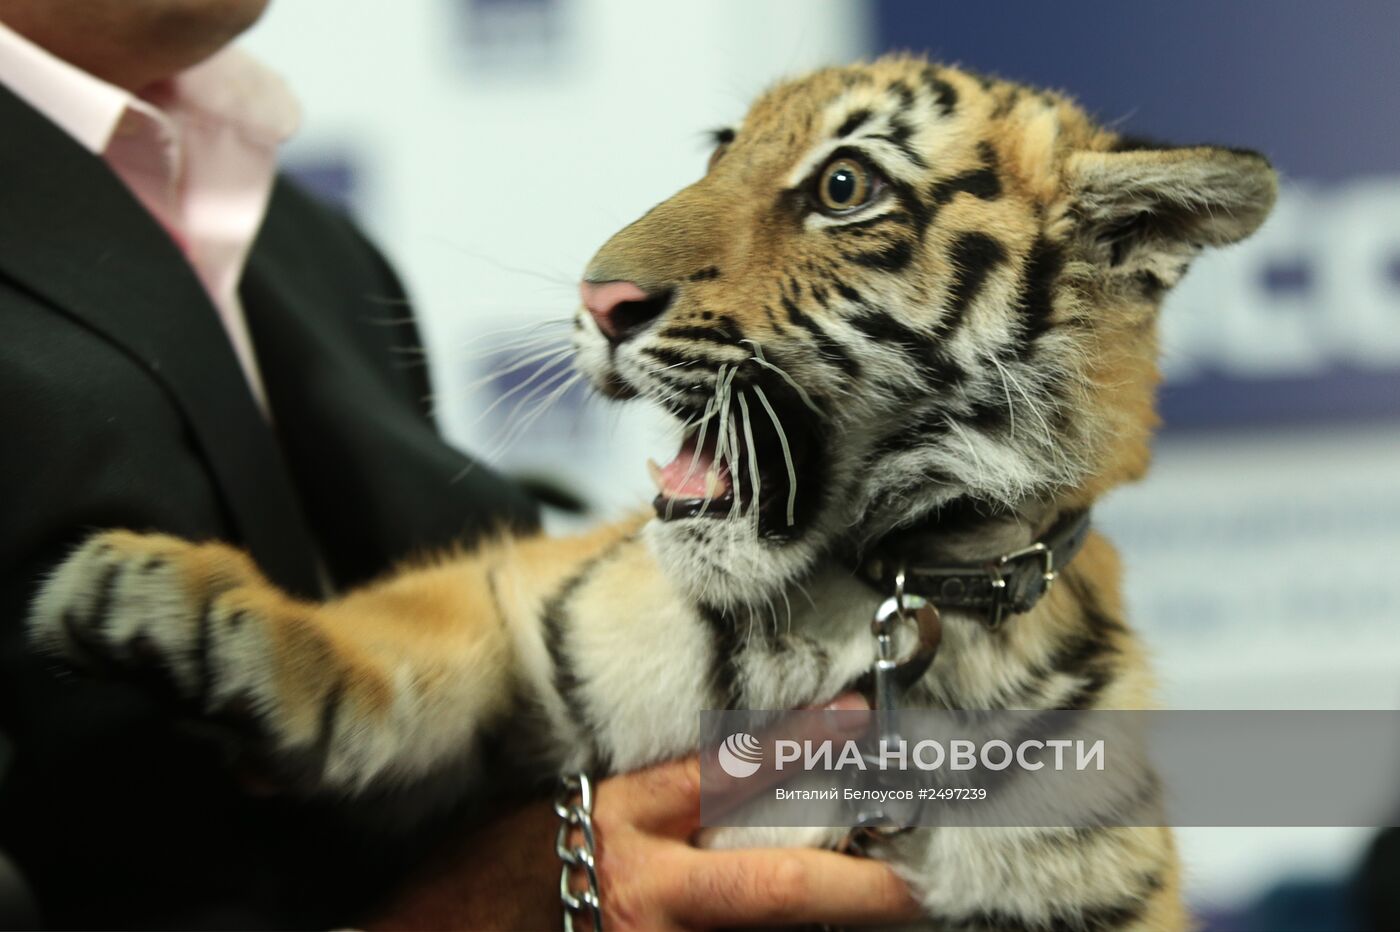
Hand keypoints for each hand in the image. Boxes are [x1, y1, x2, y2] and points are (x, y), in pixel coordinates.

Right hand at [368, 704, 917, 929]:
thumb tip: (742, 752)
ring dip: (820, 921)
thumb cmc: (493, 864)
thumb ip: (654, 784)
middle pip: (767, 889)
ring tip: (891, 904)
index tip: (860, 718)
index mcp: (621, 823)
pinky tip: (822, 924)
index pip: (722, 771)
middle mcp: (641, 892)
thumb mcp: (571, 801)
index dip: (798, 742)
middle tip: (922, 882)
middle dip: (854, 889)